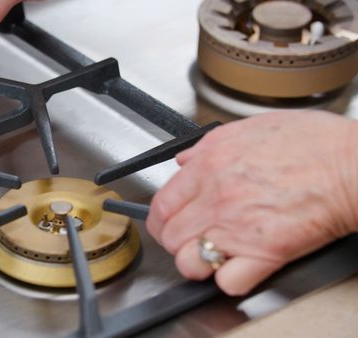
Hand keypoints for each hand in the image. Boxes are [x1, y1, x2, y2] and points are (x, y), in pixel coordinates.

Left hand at [147, 111, 357, 295]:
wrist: (352, 165)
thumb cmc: (314, 144)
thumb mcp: (251, 126)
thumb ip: (208, 144)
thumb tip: (184, 160)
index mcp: (211, 165)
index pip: (161, 203)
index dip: (160, 219)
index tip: (167, 223)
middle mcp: (217, 197)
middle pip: (169, 235)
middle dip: (175, 241)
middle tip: (190, 240)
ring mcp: (237, 227)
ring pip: (188, 262)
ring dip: (196, 264)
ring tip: (210, 257)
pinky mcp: (264, 253)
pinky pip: (227, 281)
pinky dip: (229, 280)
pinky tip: (238, 268)